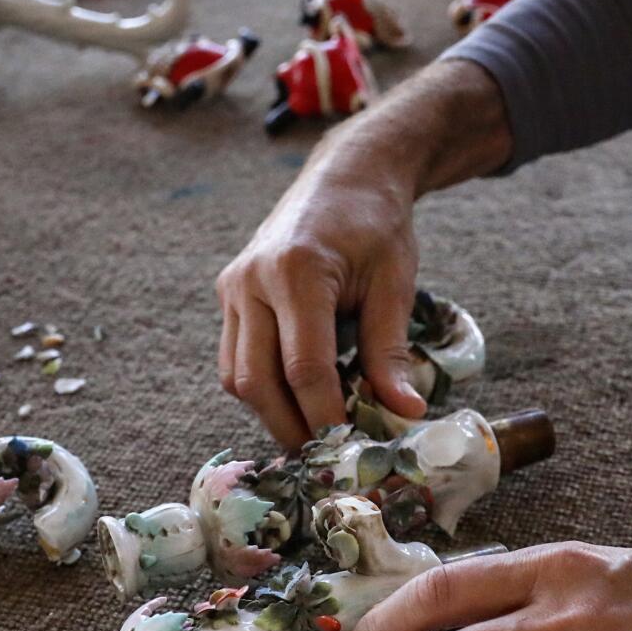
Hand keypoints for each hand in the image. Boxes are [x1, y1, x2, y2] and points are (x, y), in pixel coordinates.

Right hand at [216, 147, 426, 447]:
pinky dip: (262, 386)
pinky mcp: (228, 293)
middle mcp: (253, 280)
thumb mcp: (395, 285)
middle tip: (327, 455)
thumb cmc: (377, 226)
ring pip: (236, 376)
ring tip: (313, 429)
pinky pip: (235, 357)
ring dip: (271, 411)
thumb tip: (402, 412)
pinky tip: (296, 396)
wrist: (346, 175)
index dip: (325, 416)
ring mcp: (233, 287)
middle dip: (290, 426)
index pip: (304, 368)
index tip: (350, 448)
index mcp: (298, 273)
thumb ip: (391, 352)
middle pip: (257, 381)